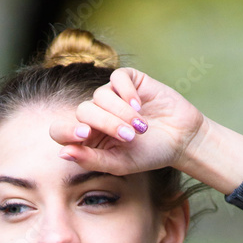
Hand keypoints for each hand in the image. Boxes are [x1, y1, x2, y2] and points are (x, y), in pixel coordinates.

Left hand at [49, 66, 242, 195]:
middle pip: (83, 111)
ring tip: (141, 127)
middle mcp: (95, 115)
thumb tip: (63, 152)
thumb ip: (91, 160)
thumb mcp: (119, 164)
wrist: (180, 138)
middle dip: (106, 124)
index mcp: (88, 138)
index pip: (61, 130)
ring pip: (100, 95)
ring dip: (121, 112)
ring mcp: (111, 95)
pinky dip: (127, 92)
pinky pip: (117, 78)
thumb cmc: (149, 155)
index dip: (67, 130)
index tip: (84, 134)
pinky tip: (140, 105)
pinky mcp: (128, 80)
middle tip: (129, 137)